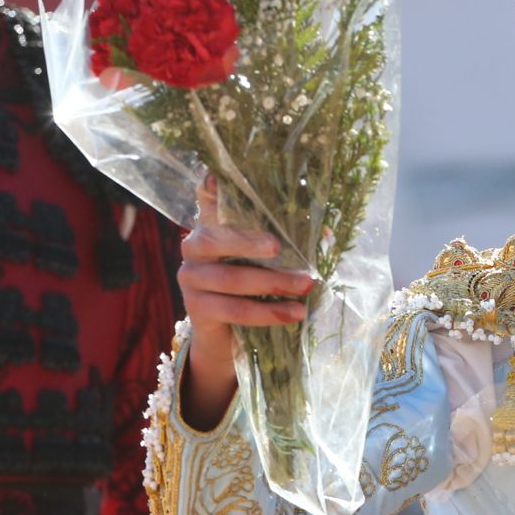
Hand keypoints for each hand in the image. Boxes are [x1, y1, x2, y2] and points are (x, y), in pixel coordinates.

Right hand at [178, 178, 312, 428]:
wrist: (228, 336)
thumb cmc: (252, 285)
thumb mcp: (264, 259)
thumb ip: (279, 240)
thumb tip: (324, 231)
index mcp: (208, 227)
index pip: (205, 203)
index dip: (208, 190)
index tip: (214, 178)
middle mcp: (192, 249)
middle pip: (215, 240)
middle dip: (250, 243)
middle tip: (280, 247)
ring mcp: (190, 279)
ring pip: (230, 279)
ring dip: (273, 283)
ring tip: (307, 286)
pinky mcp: (196, 309)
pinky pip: (233, 310)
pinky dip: (268, 312)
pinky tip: (294, 313)